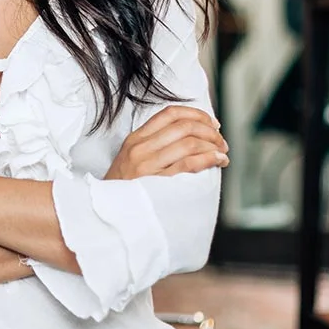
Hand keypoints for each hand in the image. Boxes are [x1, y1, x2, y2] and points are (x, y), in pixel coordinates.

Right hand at [104, 105, 228, 179]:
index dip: (196, 114)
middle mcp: (140, 148)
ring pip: (189, 143)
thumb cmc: (125, 189)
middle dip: (209, 131)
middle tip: (221, 141)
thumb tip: (192, 135)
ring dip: (213, 145)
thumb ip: (155, 145)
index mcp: (135, 139)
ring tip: (222, 153)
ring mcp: (147, 165)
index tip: (211, 123)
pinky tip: (218, 161)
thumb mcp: (132, 159)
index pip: (169, 114)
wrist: (107, 214)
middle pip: (183, 126)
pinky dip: (209, 158)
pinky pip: (189, 164)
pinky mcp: (157, 182)